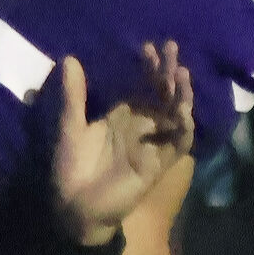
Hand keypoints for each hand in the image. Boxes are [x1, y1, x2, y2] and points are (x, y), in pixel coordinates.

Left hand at [52, 43, 193, 245]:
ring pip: (176, 116)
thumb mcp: (71, 126)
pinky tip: (183, 113)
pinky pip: (178, 145)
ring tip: (181, 74)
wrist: (74, 207)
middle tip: (172, 48)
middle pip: (163, 96)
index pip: (142, 86)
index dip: (148, 68)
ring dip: (181, 96)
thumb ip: (74, 95)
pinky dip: (184, 130)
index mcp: (122, 116)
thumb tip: (69, 58)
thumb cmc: (71, 167)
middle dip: (169, 73)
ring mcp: (152, 145)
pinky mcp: (158, 164)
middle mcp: (141, 127)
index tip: (149, 47)